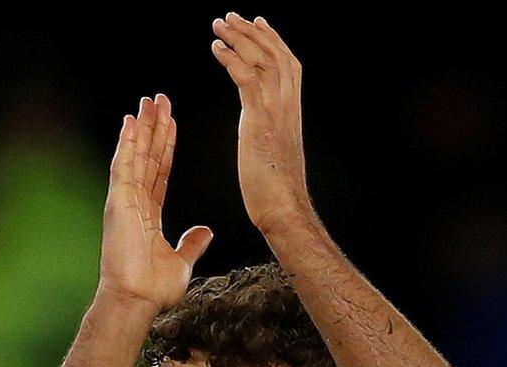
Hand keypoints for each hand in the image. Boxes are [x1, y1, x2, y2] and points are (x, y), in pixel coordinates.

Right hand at [99, 93, 211, 311]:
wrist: (135, 300)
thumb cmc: (152, 288)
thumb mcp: (182, 261)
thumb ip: (192, 243)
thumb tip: (205, 231)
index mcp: (149, 214)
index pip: (160, 171)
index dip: (166, 146)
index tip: (171, 123)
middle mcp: (134, 203)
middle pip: (147, 157)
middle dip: (154, 127)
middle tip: (159, 100)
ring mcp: (124, 201)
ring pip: (135, 156)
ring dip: (142, 128)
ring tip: (148, 101)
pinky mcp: (118, 203)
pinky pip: (123, 168)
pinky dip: (126, 144)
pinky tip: (131, 123)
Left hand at [213, 13, 312, 233]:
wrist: (284, 206)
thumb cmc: (275, 190)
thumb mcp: (274, 151)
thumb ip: (270, 132)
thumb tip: (263, 132)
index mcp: (291, 109)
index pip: (286, 63)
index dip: (272, 41)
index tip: (258, 23)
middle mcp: (288, 102)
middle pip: (275, 53)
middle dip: (253, 31)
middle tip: (232, 16)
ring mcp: (277, 108)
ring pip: (261, 59)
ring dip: (239, 37)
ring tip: (219, 23)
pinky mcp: (260, 117)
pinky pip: (246, 77)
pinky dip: (231, 58)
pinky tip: (215, 47)